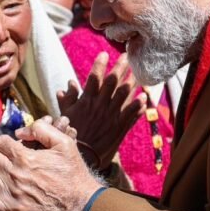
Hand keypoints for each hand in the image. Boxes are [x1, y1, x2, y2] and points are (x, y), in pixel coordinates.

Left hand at [0, 121, 101, 210]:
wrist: (80, 204)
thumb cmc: (73, 173)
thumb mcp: (64, 143)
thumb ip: (41, 130)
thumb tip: (19, 132)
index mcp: (24, 157)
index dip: (3, 141)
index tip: (7, 145)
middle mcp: (14, 175)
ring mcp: (11, 194)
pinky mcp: (11, 210)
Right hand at [58, 51, 143, 169]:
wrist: (82, 156)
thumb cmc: (72, 134)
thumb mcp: (65, 115)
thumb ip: (68, 99)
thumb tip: (69, 83)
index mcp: (86, 101)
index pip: (94, 78)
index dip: (99, 65)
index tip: (104, 54)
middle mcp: (100, 105)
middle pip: (113, 82)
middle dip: (120, 67)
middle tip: (127, 56)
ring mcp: (111, 116)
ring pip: (124, 95)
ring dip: (132, 82)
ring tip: (138, 72)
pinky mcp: (120, 127)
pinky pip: (131, 114)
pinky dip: (138, 106)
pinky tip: (144, 97)